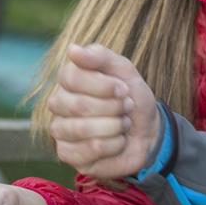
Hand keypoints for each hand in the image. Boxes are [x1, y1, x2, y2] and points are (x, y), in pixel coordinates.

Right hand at [48, 44, 160, 178]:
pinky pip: (89, 150)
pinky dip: (113, 145)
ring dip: (113, 126)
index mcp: (68, 81)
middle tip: (127, 107)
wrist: (147, 129)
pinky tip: (119, 141)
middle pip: (77, 105)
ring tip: (123, 123)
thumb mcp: (123, 69)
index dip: (102, 85)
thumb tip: (72, 50)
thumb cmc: (131, 96)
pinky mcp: (70, 155)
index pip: (71, 78)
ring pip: (81, 129)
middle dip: (112, 107)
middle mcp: (58, 104)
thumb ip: (99, 56)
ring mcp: (61, 131)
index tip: (124, 89)